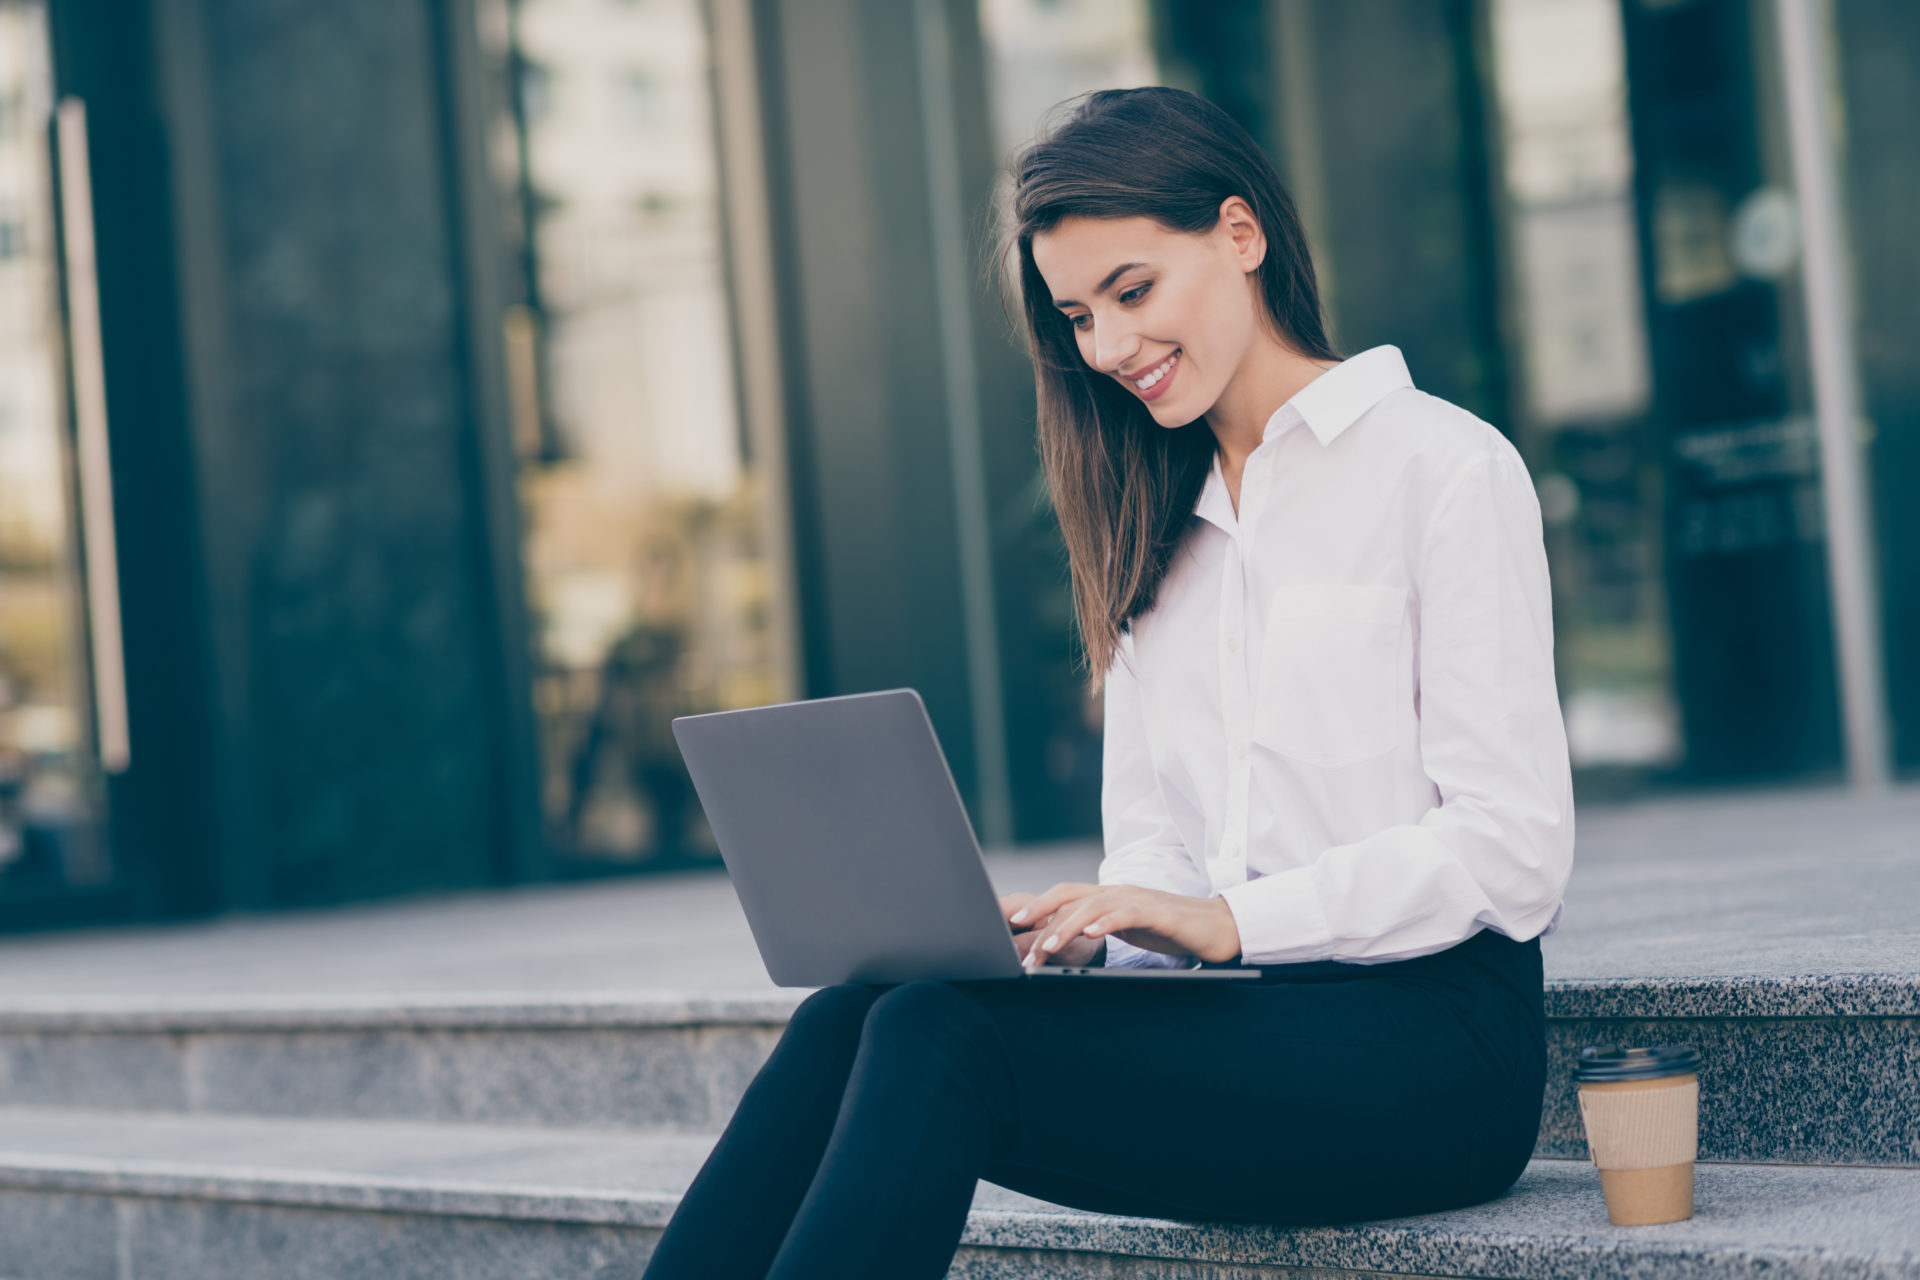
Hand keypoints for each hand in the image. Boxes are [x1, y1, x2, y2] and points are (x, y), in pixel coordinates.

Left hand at [1008, 882, 1242, 965]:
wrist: (1217, 926)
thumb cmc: (1170, 929)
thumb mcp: (1127, 928)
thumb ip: (1099, 928)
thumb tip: (1062, 942)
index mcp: (1108, 896)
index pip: (1065, 895)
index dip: (1038, 905)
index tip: (1014, 924)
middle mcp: (1118, 892)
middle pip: (1070, 896)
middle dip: (1041, 915)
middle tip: (1021, 938)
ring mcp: (1137, 899)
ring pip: (1093, 907)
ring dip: (1066, 926)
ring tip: (1047, 946)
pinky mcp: (1158, 912)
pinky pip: (1127, 914)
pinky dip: (1106, 923)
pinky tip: (1091, 935)